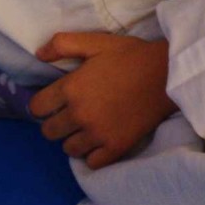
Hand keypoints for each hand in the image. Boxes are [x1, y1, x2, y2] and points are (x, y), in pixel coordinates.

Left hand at [30, 31, 176, 168]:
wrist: (167, 74)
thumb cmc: (130, 56)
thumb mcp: (96, 42)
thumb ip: (63, 44)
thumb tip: (38, 55)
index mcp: (71, 88)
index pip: (37, 107)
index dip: (42, 103)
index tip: (54, 101)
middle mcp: (79, 114)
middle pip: (49, 131)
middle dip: (56, 122)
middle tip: (71, 113)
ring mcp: (97, 134)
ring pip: (68, 149)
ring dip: (74, 138)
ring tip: (87, 127)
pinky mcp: (115, 148)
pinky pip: (91, 163)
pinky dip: (93, 154)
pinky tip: (100, 141)